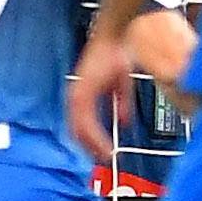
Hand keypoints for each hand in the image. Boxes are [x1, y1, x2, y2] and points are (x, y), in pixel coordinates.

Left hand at [71, 32, 134, 162]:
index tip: (102, 153)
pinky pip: (85, 123)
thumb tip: (125, 122)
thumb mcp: (121, 86)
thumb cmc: (116, 56)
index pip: (82, 125)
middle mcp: (76, 97)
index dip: (91, 141)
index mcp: (83, 96)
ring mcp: (77, 96)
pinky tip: (104, 144)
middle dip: (90, 148)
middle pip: (77, 132)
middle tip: (102, 160)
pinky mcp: (82, 95)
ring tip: (104, 157)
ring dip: (92, 146)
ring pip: (79, 131)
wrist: (115, 40)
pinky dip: (95, 136)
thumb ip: (122, 105)